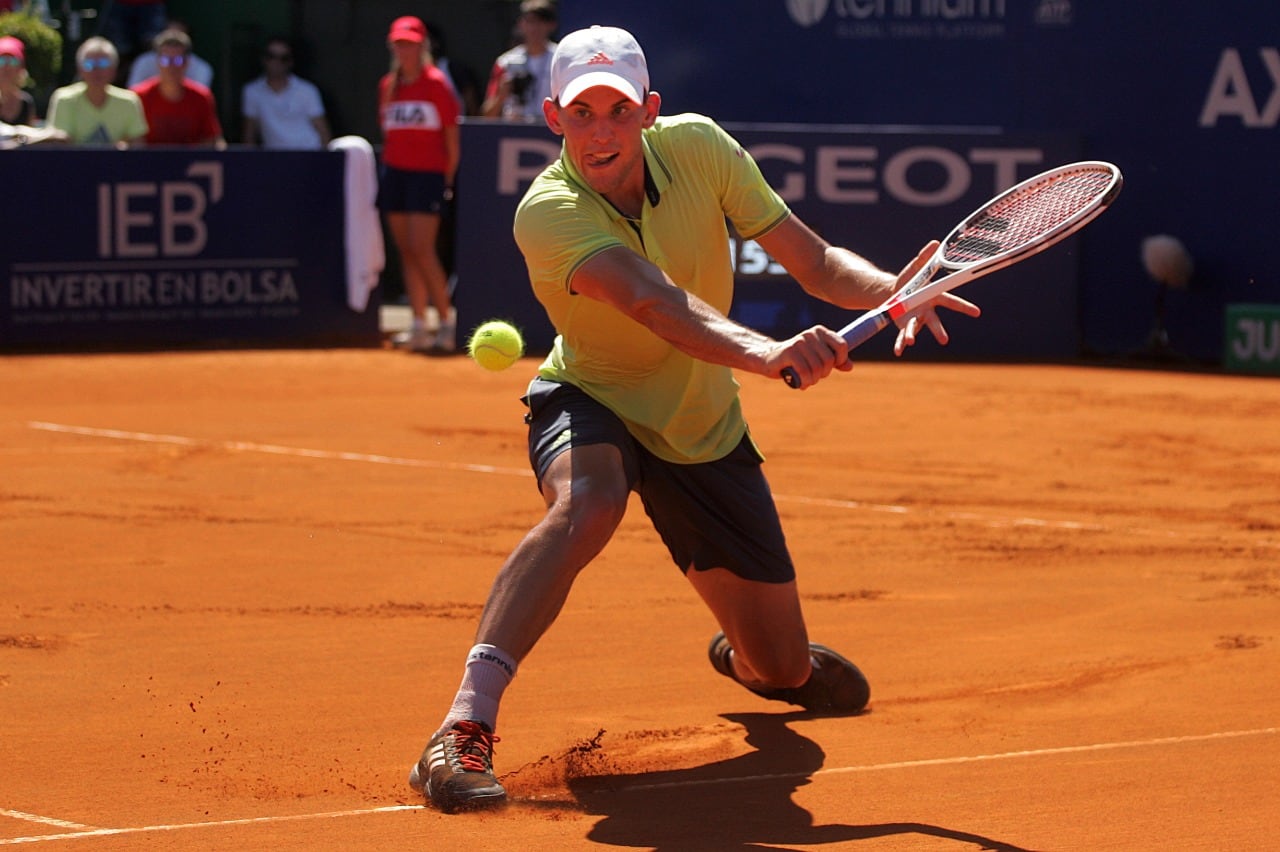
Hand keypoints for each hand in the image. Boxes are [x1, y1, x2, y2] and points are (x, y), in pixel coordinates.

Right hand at [767, 325, 852, 389]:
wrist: (769, 359)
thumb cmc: (797, 359)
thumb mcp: (817, 358)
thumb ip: (834, 361)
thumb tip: (850, 367)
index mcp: (820, 331)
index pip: (842, 345)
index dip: (840, 360)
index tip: (832, 367)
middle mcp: (810, 334)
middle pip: (829, 360)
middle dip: (823, 373)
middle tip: (814, 376)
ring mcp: (799, 342)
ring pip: (817, 368)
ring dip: (813, 380)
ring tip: (806, 380)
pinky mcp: (789, 352)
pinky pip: (805, 372)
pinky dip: (805, 382)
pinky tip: (801, 383)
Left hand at [889, 241, 980, 355]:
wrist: (892, 294)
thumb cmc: (909, 281)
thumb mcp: (916, 267)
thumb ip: (925, 257)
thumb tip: (935, 243)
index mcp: (933, 297)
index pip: (951, 302)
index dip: (965, 308)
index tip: (977, 313)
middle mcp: (927, 311)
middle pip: (934, 321)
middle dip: (938, 331)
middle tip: (944, 340)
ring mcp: (915, 320)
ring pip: (916, 329)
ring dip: (912, 335)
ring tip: (910, 341)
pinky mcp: (903, 326)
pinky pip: (902, 336)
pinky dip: (900, 344)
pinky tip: (898, 352)